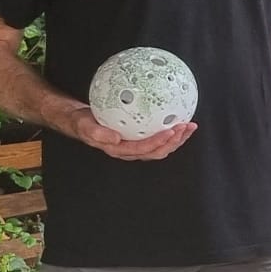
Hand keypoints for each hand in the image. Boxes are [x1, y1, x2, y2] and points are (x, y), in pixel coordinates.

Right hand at [55, 100, 195, 159]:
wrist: (80, 120)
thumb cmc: (82, 123)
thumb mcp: (85, 126)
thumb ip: (97, 133)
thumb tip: (115, 139)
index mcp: (119, 150)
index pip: (144, 149)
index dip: (159, 142)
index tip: (171, 131)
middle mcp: (130, 150)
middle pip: (158, 151)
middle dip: (175, 141)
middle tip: (186, 127)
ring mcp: (136, 145)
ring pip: (161, 147)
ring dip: (178, 138)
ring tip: (190, 126)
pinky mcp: (139, 138)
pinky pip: (159, 137)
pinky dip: (172, 132)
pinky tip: (180, 120)